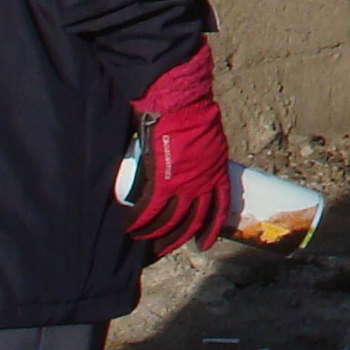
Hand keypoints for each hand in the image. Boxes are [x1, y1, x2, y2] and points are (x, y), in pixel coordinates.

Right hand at [126, 46, 231, 254]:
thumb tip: (185, 164)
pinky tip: (130, 227)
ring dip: (156, 235)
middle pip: (194, 219)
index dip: (212, 228)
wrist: (179, 100)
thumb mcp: (206, 138)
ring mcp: (184, 183)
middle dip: (179, 237)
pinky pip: (150, 209)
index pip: (219, 206)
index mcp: (217, 170)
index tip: (206, 244)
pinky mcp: (163, 181)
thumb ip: (199, 155)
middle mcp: (204, 181)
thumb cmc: (190, 112)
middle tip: (164, 249)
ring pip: (171, 220)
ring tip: (144, 243)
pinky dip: (139, 221)